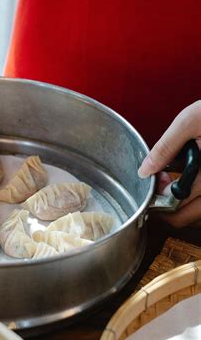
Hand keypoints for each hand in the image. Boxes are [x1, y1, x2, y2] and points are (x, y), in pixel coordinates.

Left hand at [138, 101, 200, 227]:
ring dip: (184, 203)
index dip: (157, 200)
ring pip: (200, 212)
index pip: (176, 208)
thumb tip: (145, 170)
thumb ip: (165, 147)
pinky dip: (196, 196)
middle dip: (168, 205)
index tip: (154, 181)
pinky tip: (191, 175)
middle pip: (188, 217)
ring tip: (175, 178)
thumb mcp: (189, 122)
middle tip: (162, 181)